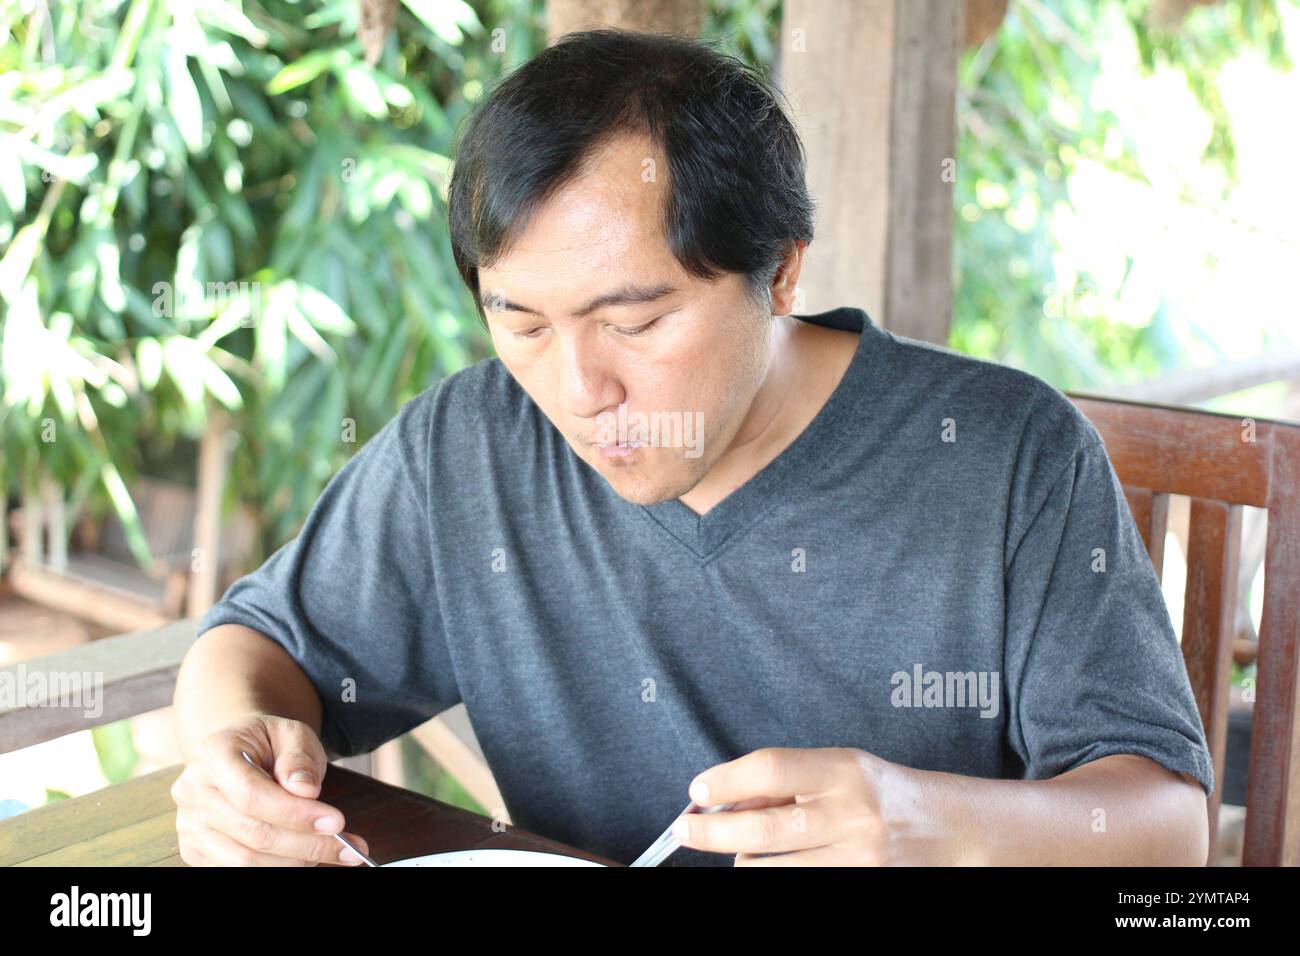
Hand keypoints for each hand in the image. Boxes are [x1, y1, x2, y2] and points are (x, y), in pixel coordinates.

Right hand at [171, 714, 370, 865]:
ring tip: (334, 851)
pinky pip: (238, 870)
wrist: (241, 753)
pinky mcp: (196, 850)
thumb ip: (299, 757)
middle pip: (252, 833)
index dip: (295, 814)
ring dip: (296, 861)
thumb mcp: (292, 733)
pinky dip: (280, 867)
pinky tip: (308, 857)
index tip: (337, 821)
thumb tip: (304, 791)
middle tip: (348, 846)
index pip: (251, 795)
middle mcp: (194, 791)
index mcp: (214, 753)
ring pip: (245, 860)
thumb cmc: (270, 743)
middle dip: (307, 844)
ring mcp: (190, 824)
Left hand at [671, 747, 957, 865]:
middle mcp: (852, 816)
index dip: (726, 780)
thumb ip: (787, 780)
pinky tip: (769, 864)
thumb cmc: (883, 792)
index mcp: (845, 771)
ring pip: (772, 870)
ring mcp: (857, 860)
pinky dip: (772, 876)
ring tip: (740, 849)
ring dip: (742, 860)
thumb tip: (722, 796)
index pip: (772, 768)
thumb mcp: (840, 768)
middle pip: (763, 830)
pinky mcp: (859, 886)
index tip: (697, 789)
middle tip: (684, 829)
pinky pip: (797, 885)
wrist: (949, 830)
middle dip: (712, 831)